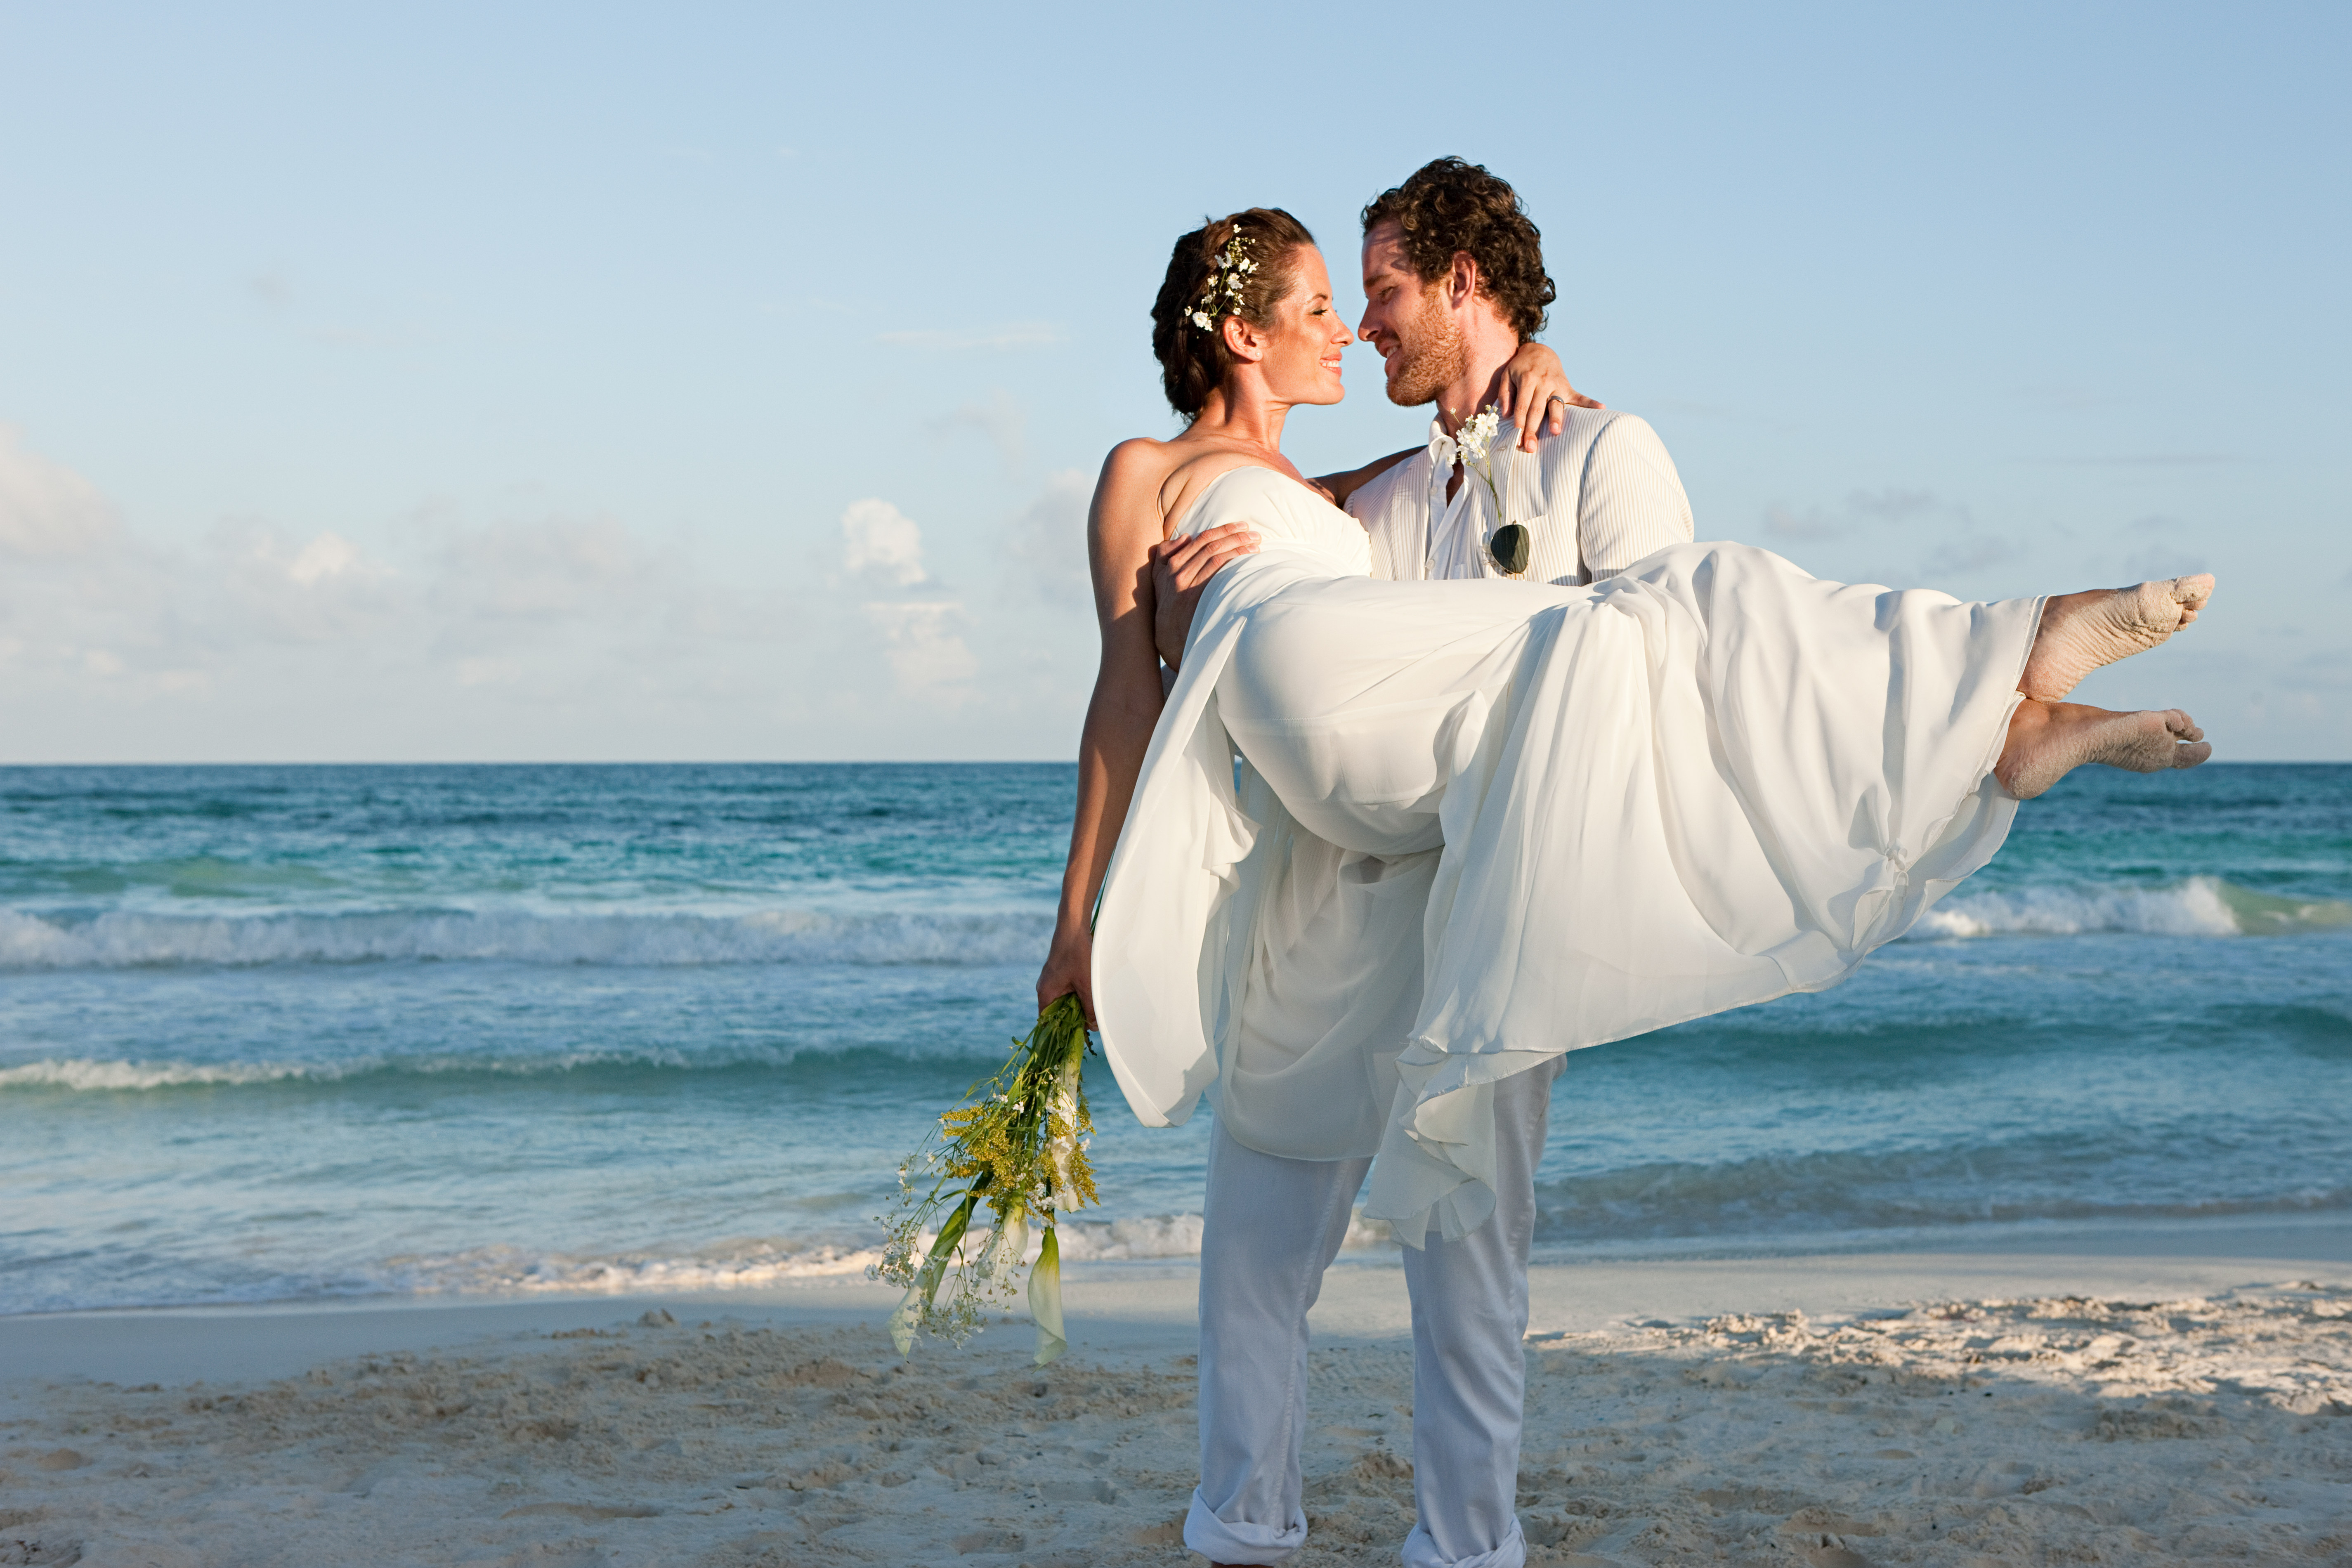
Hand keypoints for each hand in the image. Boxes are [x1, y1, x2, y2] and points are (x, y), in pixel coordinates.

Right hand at [1036, 925, 1095, 1025]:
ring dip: (1076, 1007)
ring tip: (1091, 1011)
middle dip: (1072, 1020)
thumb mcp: (1086, 985)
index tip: (1074, 1038)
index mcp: (1045, 993)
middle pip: (1056, 1013)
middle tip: (1089, 1025)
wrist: (1073, 927)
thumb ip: (1090, 1008)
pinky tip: (1090, 996)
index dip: (1060, 1032)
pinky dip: (1077, 996)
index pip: (1047, 1022)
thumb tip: (1093, 1027)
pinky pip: (1066, 991)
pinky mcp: (1059, 973)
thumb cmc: (1078, 955)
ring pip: (1063, 1001)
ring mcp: (1051, 980)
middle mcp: (1045, 988)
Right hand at [1149, 522, 1258, 671]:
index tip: (1240, 526)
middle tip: (1254, 533)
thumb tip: (1185, 537)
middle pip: (1210, 545)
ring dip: (1238, 547)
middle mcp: (1178, 572)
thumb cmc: (1169, 607)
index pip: (1201, 539)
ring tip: (1255, 545)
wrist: (1170, 638)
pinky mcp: (1198, 596)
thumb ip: (1166, 555)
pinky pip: (1218, 572)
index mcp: (1171, 564)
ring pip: (1216, 556)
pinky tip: (1248, 560)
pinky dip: (1234, 562)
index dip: (1223, 530)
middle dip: (1234, 536)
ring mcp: (1188, 584)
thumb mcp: (1159, 580)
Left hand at [1496, 341, 1600, 451]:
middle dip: (1533, 429)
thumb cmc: (1520, 368)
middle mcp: (1543, 383)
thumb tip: (1506, 414)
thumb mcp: (1507, 375)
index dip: (1519, 422)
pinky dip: (1591, 403)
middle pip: (1537, 409)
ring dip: (1557, 418)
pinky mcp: (1568, 387)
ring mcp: (1557, 385)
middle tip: (1530, 447)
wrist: (1539, 351)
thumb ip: (1504, 394)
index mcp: (1527, 380)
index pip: (1523, 405)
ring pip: (1556, 404)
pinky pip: (1580, 397)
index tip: (1517, 439)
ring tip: (1556, 432)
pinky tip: (1601, 408)